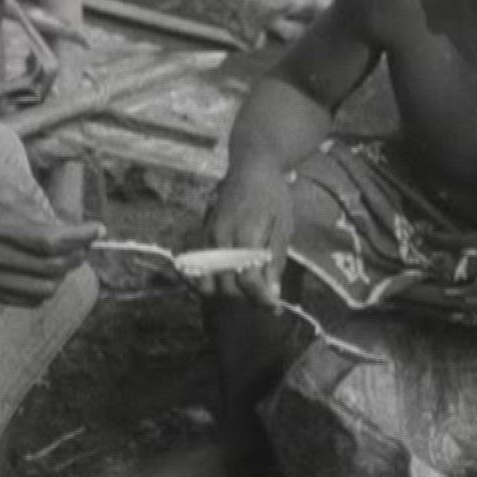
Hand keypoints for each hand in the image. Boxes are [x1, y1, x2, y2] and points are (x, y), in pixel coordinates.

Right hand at [0, 172, 102, 306]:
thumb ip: (26, 201)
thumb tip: (58, 221)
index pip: (52, 240)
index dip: (81, 237)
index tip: (98, 229)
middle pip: (52, 268)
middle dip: (77, 255)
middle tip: (84, 242)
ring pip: (42, 290)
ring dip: (61, 275)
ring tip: (64, 258)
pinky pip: (22, 300)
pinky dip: (42, 289)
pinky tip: (43, 273)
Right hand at [194, 160, 292, 308]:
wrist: (251, 169)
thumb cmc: (272, 195)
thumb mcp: (283, 227)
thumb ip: (274, 261)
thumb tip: (271, 294)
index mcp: (246, 234)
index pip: (248, 280)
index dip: (262, 299)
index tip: (275, 307)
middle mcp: (222, 239)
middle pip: (227, 286)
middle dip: (247, 298)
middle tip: (264, 296)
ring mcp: (208, 238)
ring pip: (208, 282)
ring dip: (227, 292)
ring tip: (245, 289)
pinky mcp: (201, 237)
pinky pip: (194, 270)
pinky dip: (203, 283)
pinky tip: (219, 283)